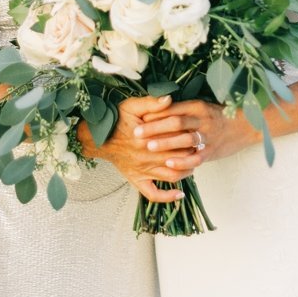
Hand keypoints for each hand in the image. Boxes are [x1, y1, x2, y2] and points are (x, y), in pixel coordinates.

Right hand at [77, 95, 198, 203]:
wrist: (98, 139)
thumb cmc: (116, 121)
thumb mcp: (131, 106)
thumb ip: (151, 102)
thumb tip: (169, 99)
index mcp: (147, 139)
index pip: (176, 141)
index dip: (190, 138)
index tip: (196, 133)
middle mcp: (146, 158)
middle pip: (178, 158)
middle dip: (191, 154)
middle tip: (199, 147)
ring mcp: (142, 171)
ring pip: (171, 176)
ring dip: (186, 171)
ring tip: (193, 164)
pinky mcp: (137, 180)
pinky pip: (153, 194)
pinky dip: (167, 197)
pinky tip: (180, 194)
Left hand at [134, 99, 258, 165]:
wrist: (247, 126)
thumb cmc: (219, 116)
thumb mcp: (202, 107)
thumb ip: (183, 109)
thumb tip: (158, 109)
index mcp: (197, 106)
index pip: (172, 108)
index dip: (154, 113)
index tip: (137, 117)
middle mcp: (202, 119)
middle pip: (175, 122)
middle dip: (154, 127)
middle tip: (136, 132)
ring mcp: (209, 136)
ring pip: (184, 139)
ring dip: (165, 143)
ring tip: (148, 146)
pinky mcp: (212, 151)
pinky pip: (196, 157)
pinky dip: (182, 161)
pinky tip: (169, 163)